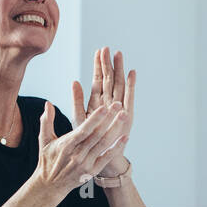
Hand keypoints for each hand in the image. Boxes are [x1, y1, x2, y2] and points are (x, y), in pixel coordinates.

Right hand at [36, 101, 129, 194]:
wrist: (51, 185)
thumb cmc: (48, 160)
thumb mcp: (44, 140)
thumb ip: (46, 121)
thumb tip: (48, 103)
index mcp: (66, 145)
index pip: (83, 129)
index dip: (95, 118)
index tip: (104, 107)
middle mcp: (77, 154)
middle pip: (97, 134)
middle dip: (109, 119)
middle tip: (119, 105)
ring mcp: (86, 163)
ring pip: (104, 144)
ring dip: (115, 129)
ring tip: (124, 116)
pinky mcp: (93, 171)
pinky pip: (107, 157)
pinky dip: (117, 147)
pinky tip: (125, 137)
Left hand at [74, 46, 136, 177]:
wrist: (100, 157)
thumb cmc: (87, 140)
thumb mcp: (78, 118)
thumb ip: (76, 100)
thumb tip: (74, 81)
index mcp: (96, 103)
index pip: (98, 80)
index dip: (98, 66)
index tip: (99, 52)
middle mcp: (109, 103)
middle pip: (109, 79)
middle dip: (109, 64)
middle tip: (108, 48)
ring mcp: (118, 108)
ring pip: (119, 85)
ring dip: (119, 70)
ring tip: (119, 55)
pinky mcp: (127, 115)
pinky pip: (129, 97)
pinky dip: (131, 85)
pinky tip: (132, 73)